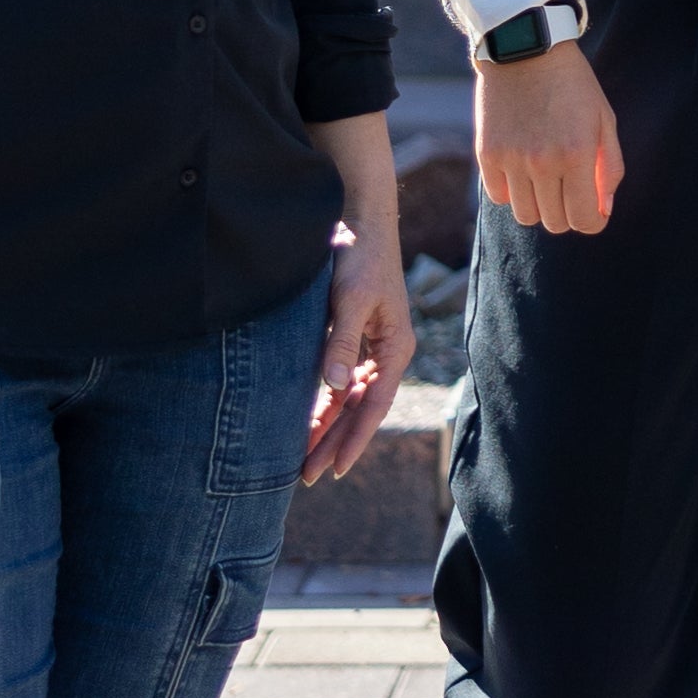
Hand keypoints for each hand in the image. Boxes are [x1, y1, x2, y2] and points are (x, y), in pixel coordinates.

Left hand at [305, 211, 411, 481]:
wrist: (358, 221)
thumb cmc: (359, 257)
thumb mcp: (351, 299)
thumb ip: (341, 344)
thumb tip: (335, 389)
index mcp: (395, 347)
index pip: (374, 405)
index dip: (354, 440)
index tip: (334, 469)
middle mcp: (386, 352)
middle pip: (360, 409)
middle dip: (334, 442)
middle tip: (307, 476)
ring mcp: (370, 346)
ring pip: (348, 399)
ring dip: (327, 427)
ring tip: (302, 458)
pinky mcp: (352, 337)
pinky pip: (339, 381)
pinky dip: (324, 402)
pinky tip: (307, 421)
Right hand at [477, 38, 622, 233]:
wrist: (526, 48)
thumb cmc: (572, 84)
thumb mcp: (603, 119)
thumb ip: (610, 167)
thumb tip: (603, 209)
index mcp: (577, 154)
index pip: (585, 220)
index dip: (593, 221)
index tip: (594, 211)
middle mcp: (542, 163)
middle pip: (555, 223)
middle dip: (568, 212)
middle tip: (570, 189)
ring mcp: (511, 160)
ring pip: (526, 215)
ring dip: (539, 205)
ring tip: (545, 179)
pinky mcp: (487, 154)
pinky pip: (499, 197)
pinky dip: (512, 192)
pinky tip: (521, 170)